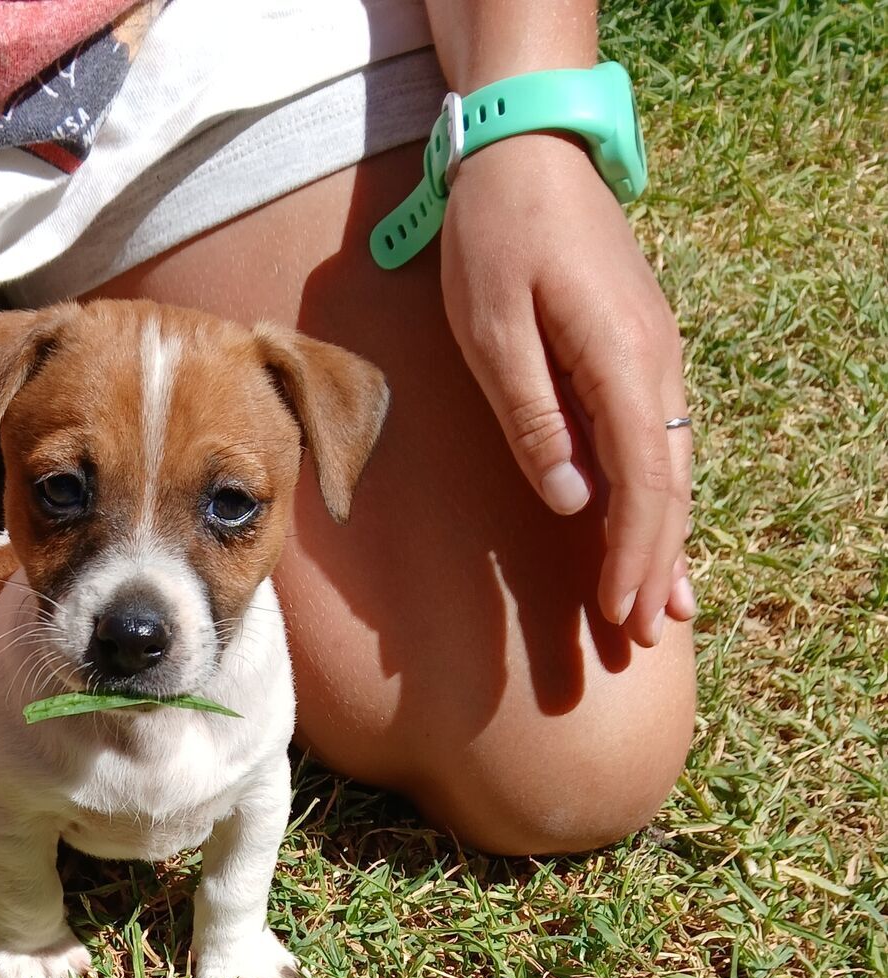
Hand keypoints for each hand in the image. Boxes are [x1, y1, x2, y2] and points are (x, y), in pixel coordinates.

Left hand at [441, 131, 693, 645]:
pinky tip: (655, 535)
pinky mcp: (637, 352)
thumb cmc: (498, 235)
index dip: (634, 554)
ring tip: (660, 610)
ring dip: (666, 542)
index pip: (642, 481)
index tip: (618, 614)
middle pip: (669, 486)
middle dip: (656, 566)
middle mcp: (653, 364)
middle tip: (641, 638)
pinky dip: (660, 498)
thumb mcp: (494, 332)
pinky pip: (659, 441)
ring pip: (672, 468)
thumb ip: (534, 418)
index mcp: (620, 361)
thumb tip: (570, 500)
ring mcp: (653, 357)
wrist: (527, 150)